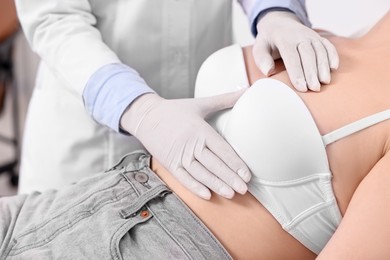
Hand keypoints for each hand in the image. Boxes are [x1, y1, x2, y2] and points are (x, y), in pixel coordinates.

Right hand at [121, 91, 250, 199]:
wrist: (146, 116)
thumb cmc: (176, 110)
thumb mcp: (201, 103)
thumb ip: (225, 99)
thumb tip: (248, 90)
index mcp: (200, 129)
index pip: (222, 149)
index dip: (235, 163)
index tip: (247, 175)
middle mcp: (190, 144)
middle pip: (213, 164)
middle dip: (229, 177)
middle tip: (243, 189)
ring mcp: (179, 155)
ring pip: (200, 173)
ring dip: (215, 184)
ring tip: (230, 194)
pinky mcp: (169, 163)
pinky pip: (183, 178)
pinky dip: (194, 187)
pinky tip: (207, 195)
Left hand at [253, 11, 338, 91]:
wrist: (279, 23)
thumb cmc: (268, 41)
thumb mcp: (259, 47)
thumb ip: (262, 59)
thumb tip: (268, 71)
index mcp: (284, 39)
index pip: (292, 57)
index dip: (297, 73)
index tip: (302, 88)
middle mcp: (299, 36)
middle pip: (308, 55)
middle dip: (312, 73)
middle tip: (315, 88)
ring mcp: (311, 36)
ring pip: (320, 50)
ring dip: (324, 66)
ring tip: (325, 82)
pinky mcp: (319, 37)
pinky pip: (328, 45)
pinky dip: (333, 55)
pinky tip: (334, 68)